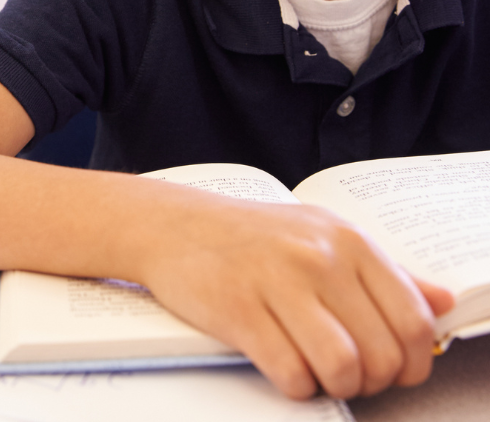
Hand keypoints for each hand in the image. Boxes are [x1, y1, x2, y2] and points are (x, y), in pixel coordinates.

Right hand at [139, 186, 453, 399]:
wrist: (172, 225)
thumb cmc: (248, 235)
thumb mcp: (320, 235)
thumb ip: (383, 271)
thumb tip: (441, 300)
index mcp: (347, 240)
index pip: (414, 320)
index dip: (410, 359)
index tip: (391, 365)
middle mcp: (318, 257)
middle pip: (383, 354)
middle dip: (371, 381)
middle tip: (349, 374)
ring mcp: (278, 282)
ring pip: (344, 368)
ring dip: (336, 387)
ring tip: (317, 373)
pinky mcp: (241, 311)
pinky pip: (292, 374)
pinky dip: (295, 386)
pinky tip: (283, 367)